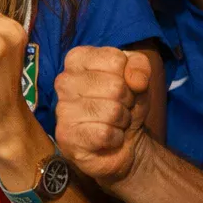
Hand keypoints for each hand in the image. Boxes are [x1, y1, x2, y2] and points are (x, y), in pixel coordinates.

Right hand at [54, 46, 151, 185]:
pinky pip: (105, 133)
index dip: (130, 77)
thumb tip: (136, 80)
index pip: (116, 60)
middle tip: (120, 108)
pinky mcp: (66, 136)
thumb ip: (140, 65)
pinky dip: (116, 138)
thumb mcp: (138, 77)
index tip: (124, 87)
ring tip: (114, 122)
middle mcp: (64, 81)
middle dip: (127, 101)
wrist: (122, 144)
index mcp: (77, 59)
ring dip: (122, 120)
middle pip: (115, 86)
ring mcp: (62, 109)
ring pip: (112, 111)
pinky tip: (108, 138)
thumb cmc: (124, 104)